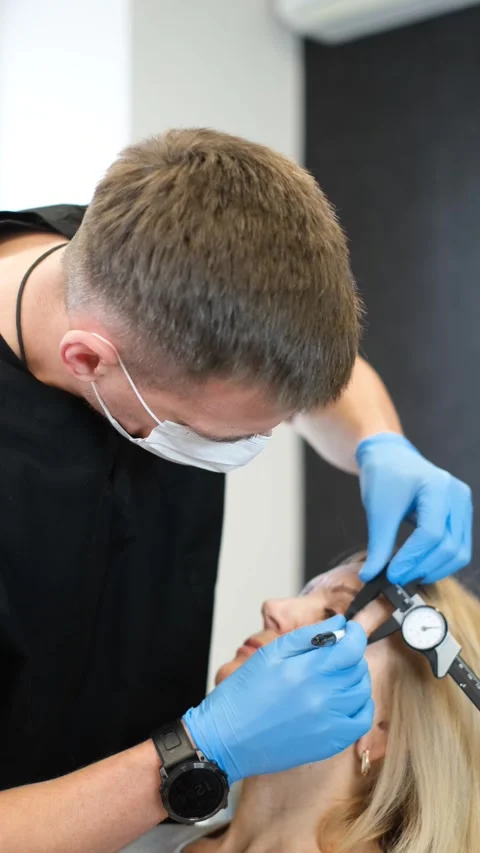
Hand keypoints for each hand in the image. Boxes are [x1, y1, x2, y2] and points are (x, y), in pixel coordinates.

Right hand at [183, 615, 372, 783]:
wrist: (226, 738)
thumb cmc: (242, 695)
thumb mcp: (270, 654)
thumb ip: (308, 636)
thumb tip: (339, 624)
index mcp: (306, 671)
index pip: (351, 647)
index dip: (356, 635)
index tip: (350, 630)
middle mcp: (323, 698)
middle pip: (358, 668)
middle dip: (352, 654)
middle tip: (336, 652)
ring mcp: (329, 723)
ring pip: (362, 692)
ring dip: (356, 678)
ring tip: (337, 674)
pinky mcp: (329, 744)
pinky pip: (360, 721)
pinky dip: (360, 705)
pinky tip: (345, 699)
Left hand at [356, 432, 471, 584]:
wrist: (390, 458)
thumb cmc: (384, 475)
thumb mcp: (378, 509)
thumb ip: (378, 544)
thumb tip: (370, 576)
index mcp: (438, 487)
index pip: (431, 533)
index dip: (411, 558)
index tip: (391, 574)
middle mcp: (457, 496)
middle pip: (449, 546)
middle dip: (422, 567)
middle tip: (397, 579)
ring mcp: (463, 505)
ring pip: (459, 552)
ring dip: (434, 569)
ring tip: (408, 575)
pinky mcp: (461, 516)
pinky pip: (459, 547)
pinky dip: (441, 562)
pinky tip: (419, 566)